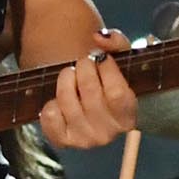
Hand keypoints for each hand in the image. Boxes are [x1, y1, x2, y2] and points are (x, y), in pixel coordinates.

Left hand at [39, 30, 138, 149]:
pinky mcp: (63, 141)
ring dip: (66, 79)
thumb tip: (99, 38)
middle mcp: (108, 133)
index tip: (102, 58)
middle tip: (83, 62)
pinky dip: (51, 102)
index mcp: (128, 117)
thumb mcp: (122, 60)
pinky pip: (50, 115)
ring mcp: (85, 140)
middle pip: (90, 93)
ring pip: (67, 100)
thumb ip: (117, 43)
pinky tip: (60, 100)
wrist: (94, 106)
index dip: (107, 70)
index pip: (116, 93)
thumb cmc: (111, 81)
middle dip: (84, 68)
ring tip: (70, 74)